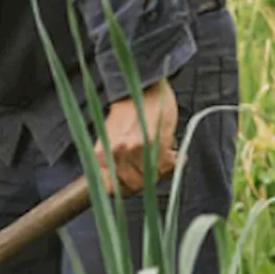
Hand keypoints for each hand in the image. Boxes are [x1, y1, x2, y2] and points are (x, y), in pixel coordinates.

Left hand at [94, 80, 178, 195]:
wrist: (141, 84)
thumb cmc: (127, 111)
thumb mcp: (110, 139)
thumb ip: (112, 161)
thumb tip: (119, 187)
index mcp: (101, 154)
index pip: (111, 189)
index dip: (125, 189)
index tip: (134, 183)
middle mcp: (116, 153)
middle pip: (135, 186)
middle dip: (146, 178)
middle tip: (151, 164)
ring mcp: (136, 149)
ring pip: (153, 177)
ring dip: (161, 168)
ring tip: (160, 151)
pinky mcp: (156, 143)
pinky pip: (168, 166)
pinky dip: (173, 160)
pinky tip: (170, 148)